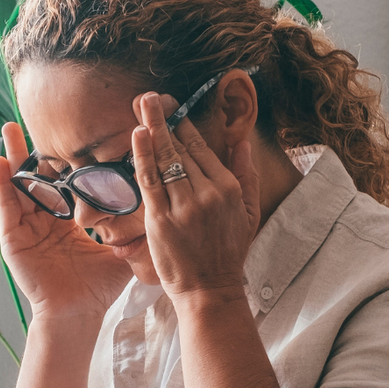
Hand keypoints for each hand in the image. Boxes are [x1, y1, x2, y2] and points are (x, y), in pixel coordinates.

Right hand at [0, 122, 134, 320]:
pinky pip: (7, 206)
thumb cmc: (97, 289)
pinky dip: (2, 183)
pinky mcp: (12, 239)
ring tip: (10, 127)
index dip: (65, 158)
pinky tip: (0, 162)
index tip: (70, 129)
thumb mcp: (118, 252)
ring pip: (19, 184)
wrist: (77, 315)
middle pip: (37, 176)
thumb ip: (135, 232)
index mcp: (66, 220)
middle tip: (31, 116)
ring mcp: (26, 228)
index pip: (64, 181)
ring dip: (12, 156)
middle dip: (33, 148)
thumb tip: (163, 213)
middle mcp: (44, 220)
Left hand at [130, 93, 261, 302]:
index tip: (172, 108)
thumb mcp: (249, 213)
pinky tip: (138, 134)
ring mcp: (184, 206)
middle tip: (150, 96)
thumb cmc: (227, 253)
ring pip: (165, 160)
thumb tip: (242, 142)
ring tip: (141, 104)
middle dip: (165, 119)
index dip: (184, 125)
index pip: (201, 148)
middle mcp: (207, 193)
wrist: (209, 290)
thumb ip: (247, 175)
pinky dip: (143, 156)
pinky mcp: (162, 220)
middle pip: (181, 148)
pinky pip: (150, 181)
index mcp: (228, 188)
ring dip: (152, 128)